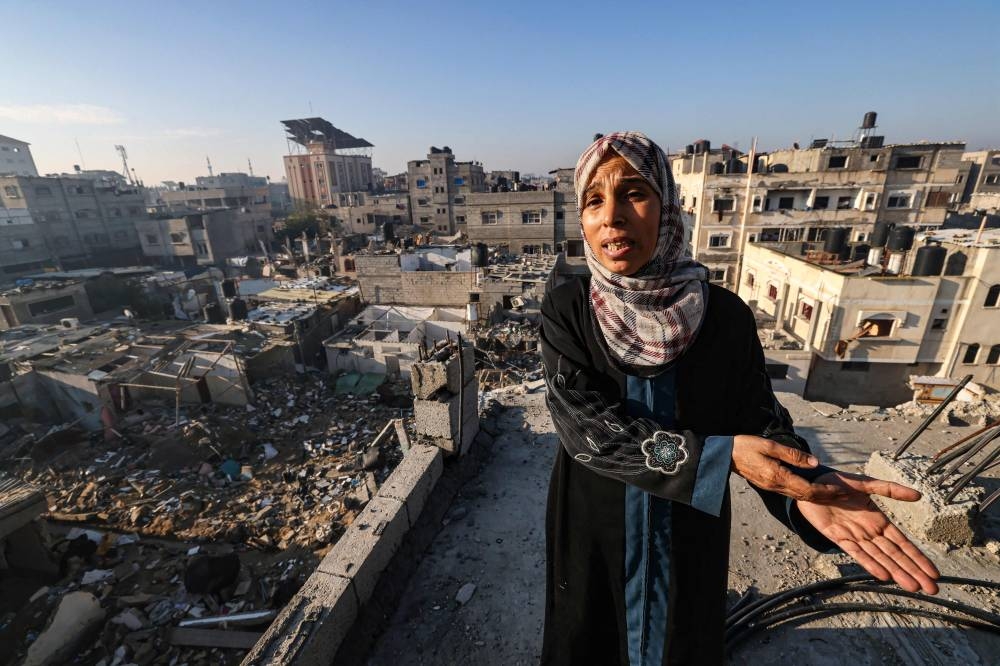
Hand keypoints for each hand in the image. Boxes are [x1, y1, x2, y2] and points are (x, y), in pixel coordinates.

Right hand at [732, 435, 842, 501]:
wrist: (724, 455)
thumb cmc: (745, 446)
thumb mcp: (770, 445)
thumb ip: (793, 455)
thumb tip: (814, 463)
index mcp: (777, 476)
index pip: (807, 489)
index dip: (826, 491)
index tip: (841, 490)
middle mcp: (776, 486)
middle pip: (806, 496)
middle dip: (826, 497)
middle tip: (844, 496)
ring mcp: (772, 488)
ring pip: (799, 496)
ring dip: (817, 496)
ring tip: (833, 494)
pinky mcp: (769, 485)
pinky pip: (791, 493)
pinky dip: (806, 493)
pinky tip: (812, 490)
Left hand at [797, 471, 939, 593]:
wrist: (810, 483)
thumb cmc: (838, 482)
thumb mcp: (866, 483)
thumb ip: (890, 490)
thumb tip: (919, 495)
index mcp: (880, 520)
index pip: (904, 543)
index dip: (918, 558)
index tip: (934, 573)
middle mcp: (870, 532)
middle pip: (895, 555)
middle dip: (913, 571)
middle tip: (931, 589)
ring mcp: (855, 536)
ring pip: (879, 558)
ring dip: (896, 572)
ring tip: (912, 587)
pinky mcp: (837, 538)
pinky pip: (856, 553)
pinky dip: (869, 564)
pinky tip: (883, 576)